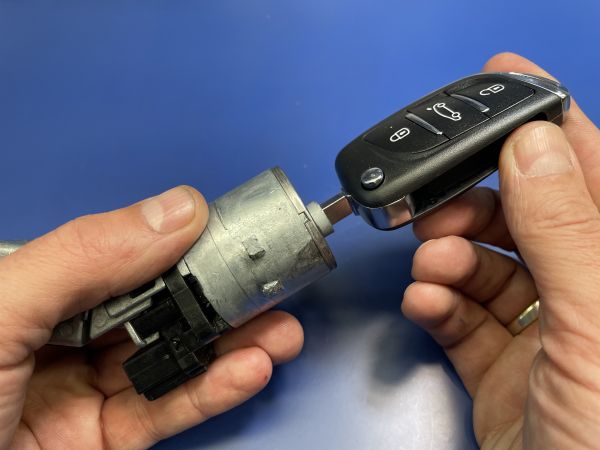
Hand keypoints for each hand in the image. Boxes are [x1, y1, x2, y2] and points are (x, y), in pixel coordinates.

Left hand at [0, 186, 302, 448]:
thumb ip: (83, 257)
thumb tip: (174, 210)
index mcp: (25, 289)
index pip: (116, 252)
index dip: (175, 240)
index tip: (227, 230)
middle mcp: (56, 336)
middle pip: (153, 305)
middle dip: (216, 293)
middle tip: (266, 281)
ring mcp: (81, 392)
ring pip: (170, 357)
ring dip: (231, 343)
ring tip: (279, 328)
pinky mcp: (103, 441)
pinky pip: (165, 410)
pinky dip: (211, 390)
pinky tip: (248, 368)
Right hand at [402, 53, 599, 448]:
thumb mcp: (596, 325)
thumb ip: (564, 231)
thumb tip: (532, 144)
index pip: (589, 172)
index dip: (548, 124)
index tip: (506, 85)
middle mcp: (585, 293)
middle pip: (523, 218)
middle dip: (474, 206)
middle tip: (438, 207)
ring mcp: (540, 332)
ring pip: (484, 267)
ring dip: (447, 259)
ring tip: (432, 268)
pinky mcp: (499, 367)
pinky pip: (460, 317)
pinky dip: (435, 305)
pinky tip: (427, 303)